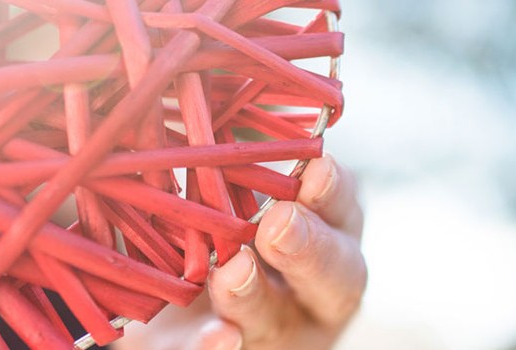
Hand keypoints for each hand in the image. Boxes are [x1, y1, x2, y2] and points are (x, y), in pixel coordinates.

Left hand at [117, 154, 366, 348]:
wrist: (172, 305)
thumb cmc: (214, 226)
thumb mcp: (232, 189)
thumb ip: (237, 159)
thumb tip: (212, 89)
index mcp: (328, 236)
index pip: (344, 212)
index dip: (333, 194)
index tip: (316, 168)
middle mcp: (315, 292)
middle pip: (335, 277)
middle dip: (310, 250)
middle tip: (279, 224)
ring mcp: (275, 334)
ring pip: (278, 322)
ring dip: (256, 297)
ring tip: (231, 273)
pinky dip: (215, 349)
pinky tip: (217, 338)